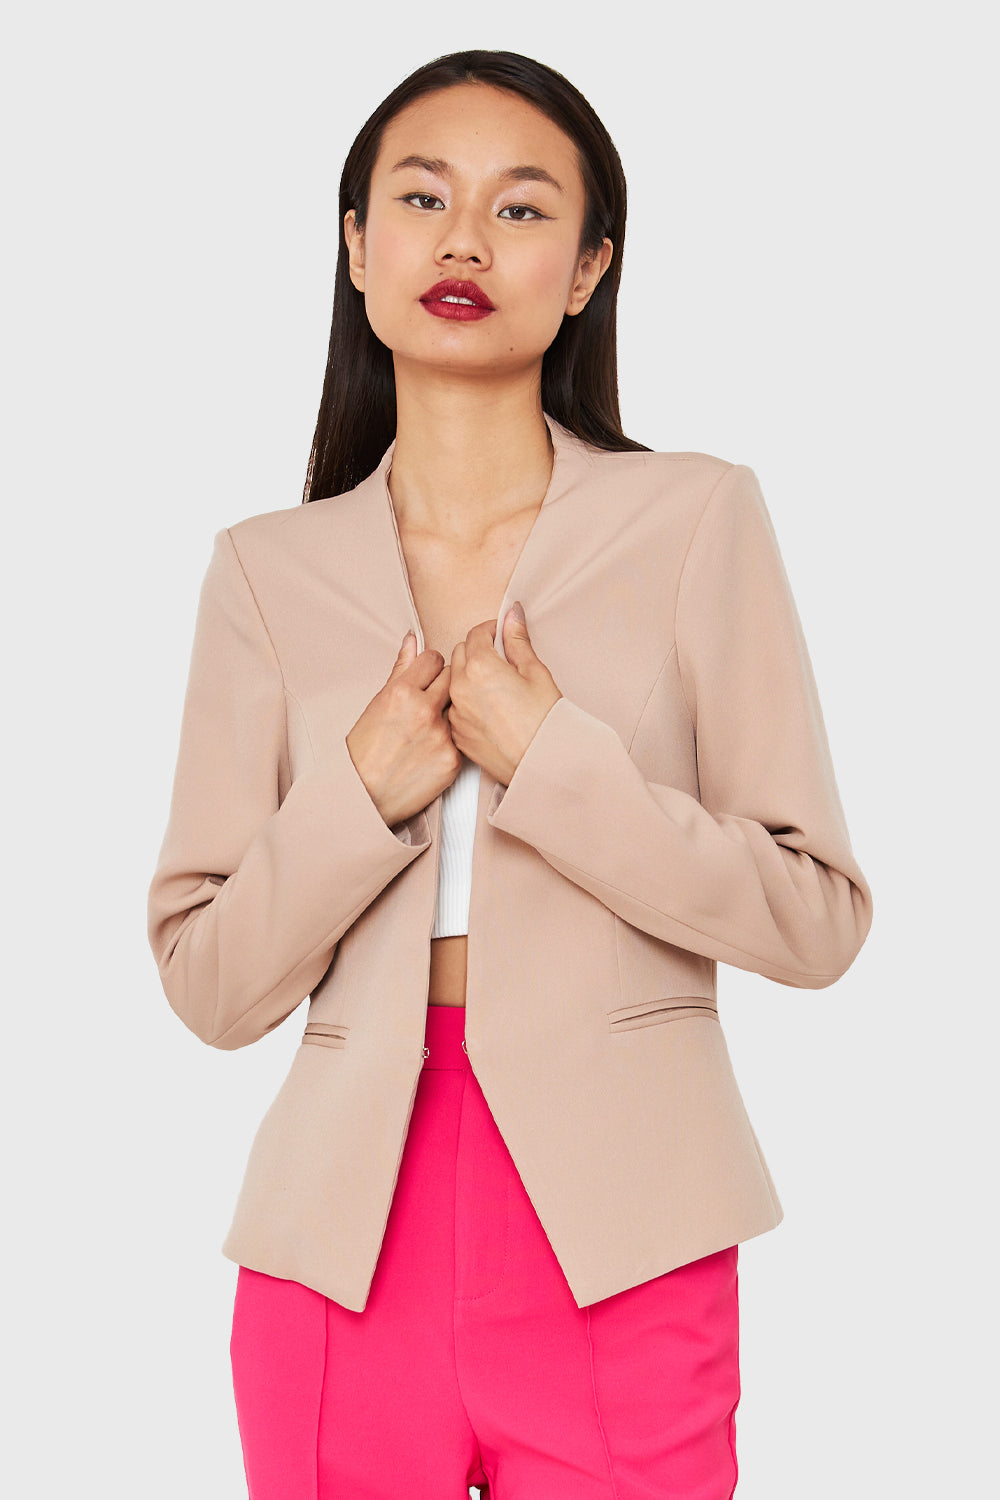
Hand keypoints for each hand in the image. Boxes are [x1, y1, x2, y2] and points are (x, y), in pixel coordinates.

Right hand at [346, 632, 460, 827]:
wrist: (364, 796)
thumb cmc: (365, 750)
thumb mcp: (377, 704)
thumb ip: (400, 670)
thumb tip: (412, 639)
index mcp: (401, 692)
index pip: (434, 659)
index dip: (431, 668)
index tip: (426, 677)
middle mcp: (424, 711)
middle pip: (453, 679)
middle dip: (444, 685)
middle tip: (430, 701)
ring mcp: (441, 736)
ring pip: (459, 709)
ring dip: (448, 714)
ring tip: (427, 728)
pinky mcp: (453, 760)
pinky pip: (460, 739)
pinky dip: (450, 741)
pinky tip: (432, 749)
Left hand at [446, 601, 561, 786]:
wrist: (542, 764)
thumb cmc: (545, 720)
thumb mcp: (536, 673)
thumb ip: (518, 641)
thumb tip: (512, 614)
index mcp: (480, 666)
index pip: (476, 633)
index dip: (490, 630)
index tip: (500, 634)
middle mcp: (460, 687)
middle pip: (459, 653)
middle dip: (476, 649)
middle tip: (499, 658)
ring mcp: (455, 712)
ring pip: (453, 680)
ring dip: (467, 674)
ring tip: (492, 684)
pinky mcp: (457, 733)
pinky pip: (454, 706)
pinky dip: (465, 700)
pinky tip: (487, 708)